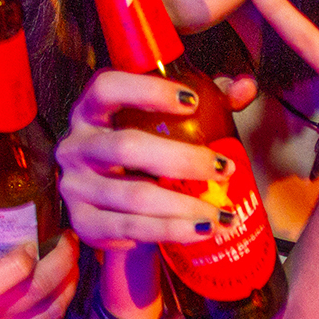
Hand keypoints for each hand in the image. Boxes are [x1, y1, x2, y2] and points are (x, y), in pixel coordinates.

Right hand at [56, 70, 244, 251]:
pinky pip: (127, 230)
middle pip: (126, 147)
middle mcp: (75, 145)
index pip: (108, 87)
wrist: (115, 207)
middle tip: (225, 170)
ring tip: (222, 215)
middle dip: (182, 160)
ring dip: (183, 208)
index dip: (147, 91)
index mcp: (92, 110)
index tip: (193, 102)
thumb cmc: (147, 153)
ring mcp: (74, 186)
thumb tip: (244, 87)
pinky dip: (166, 232)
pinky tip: (197, 231)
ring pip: (132, 197)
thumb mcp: (173, 122)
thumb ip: (210, 101)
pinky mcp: (82, 222)